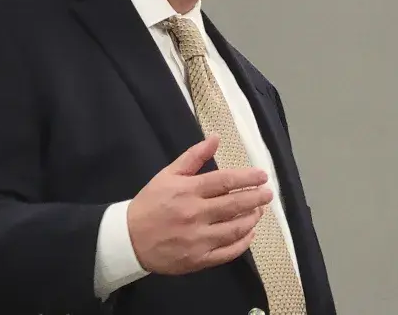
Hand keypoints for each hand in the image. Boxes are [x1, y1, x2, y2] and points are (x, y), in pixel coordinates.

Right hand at [126, 134, 271, 274]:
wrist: (129, 239)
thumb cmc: (150, 203)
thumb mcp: (168, 174)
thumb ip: (193, 157)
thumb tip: (215, 138)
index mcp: (188, 191)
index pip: (225, 181)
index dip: (247, 178)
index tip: (262, 176)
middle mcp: (195, 214)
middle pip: (234, 204)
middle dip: (256, 198)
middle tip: (268, 193)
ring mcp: (198, 239)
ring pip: (234, 228)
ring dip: (251, 219)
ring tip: (259, 211)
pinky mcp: (198, 259)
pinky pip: (227, 252)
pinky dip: (243, 243)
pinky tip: (249, 234)